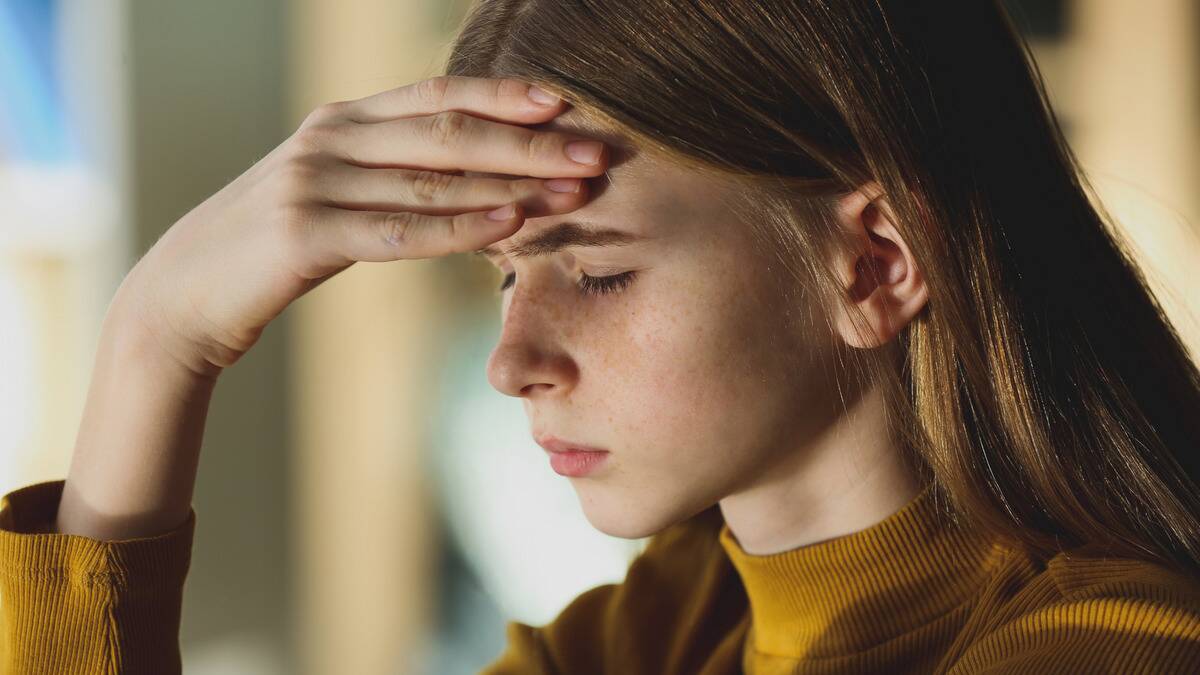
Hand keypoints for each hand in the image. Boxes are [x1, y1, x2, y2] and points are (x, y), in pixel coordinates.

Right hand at [113, 76, 606, 376]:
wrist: (188, 291)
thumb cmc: (277, 246)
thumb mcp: (339, 194)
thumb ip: (398, 177)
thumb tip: (486, 185)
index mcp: (345, 119)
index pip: (439, 94)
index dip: (505, 96)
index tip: (567, 103)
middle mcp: (332, 136)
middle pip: (450, 131)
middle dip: (531, 141)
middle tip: (598, 153)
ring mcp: (315, 181)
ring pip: (434, 178)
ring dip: (513, 183)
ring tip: (576, 190)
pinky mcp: (304, 234)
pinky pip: (399, 230)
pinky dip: (460, 227)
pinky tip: (510, 224)